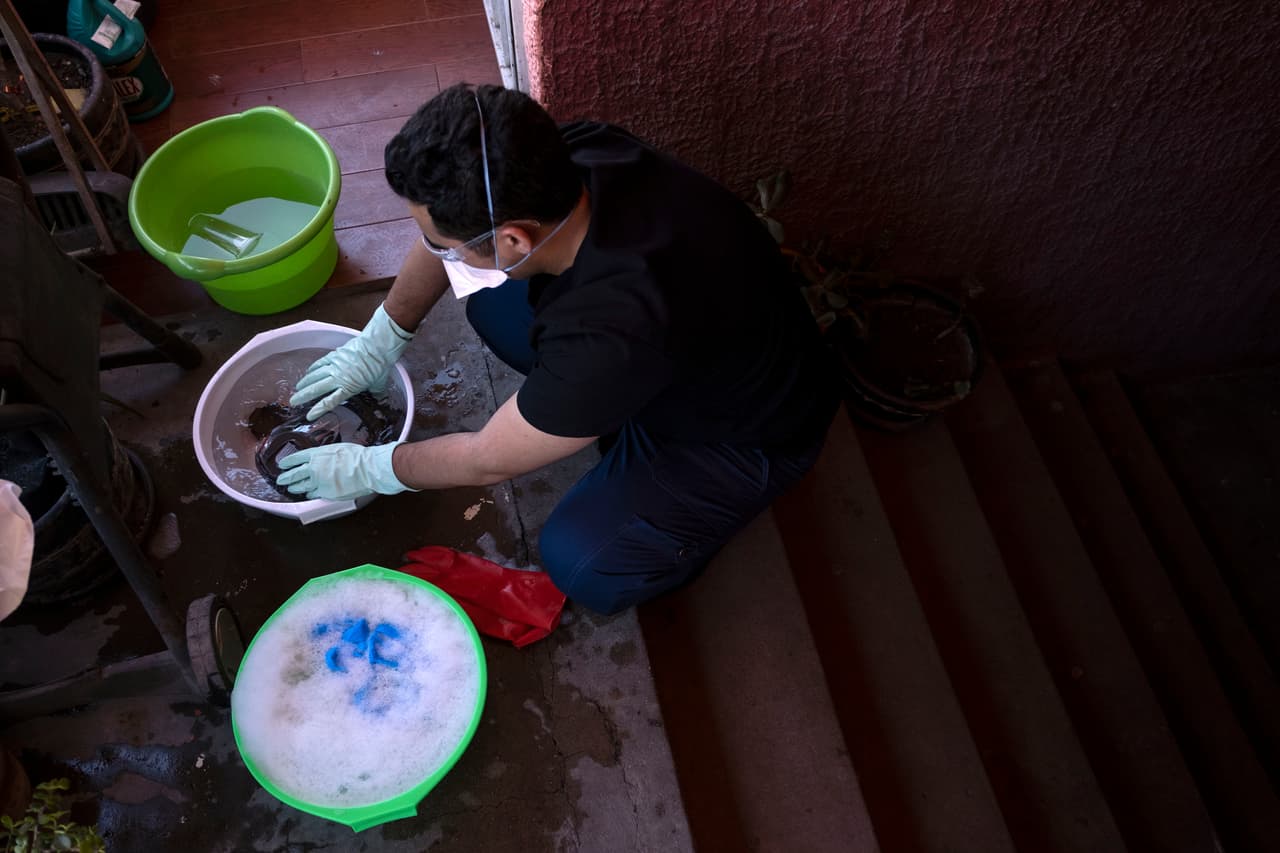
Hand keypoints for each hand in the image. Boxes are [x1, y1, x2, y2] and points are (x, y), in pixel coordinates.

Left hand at [275, 441, 409, 500]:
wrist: (368, 468)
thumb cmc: (358, 457)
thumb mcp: (338, 448)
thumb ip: (326, 455)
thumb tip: (323, 459)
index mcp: (317, 454)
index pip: (296, 458)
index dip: (287, 462)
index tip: (282, 465)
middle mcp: (314, 467)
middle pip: (293, 474)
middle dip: (285, 477)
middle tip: (281, 479)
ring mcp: (318, 481)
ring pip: (301, 486)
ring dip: (295, 487)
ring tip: (292, 488)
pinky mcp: (325, 493)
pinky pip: (313, 495)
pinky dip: (310, 494)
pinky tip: (309, 494)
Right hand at [289, 304, 413, 420]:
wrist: (377, 345)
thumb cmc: (380, 365)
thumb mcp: (379, 384)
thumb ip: (376, 393)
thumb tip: (379, 399)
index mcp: (348, 387)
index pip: (329, 402)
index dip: (318, 410)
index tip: (309, 416)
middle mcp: (338, 377)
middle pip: (316, 389)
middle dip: (303, 396)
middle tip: (293, 402)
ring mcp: (334, 365)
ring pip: (315, 376)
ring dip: (305, 382)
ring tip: (297, 388)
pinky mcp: (335, 355)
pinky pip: (320, 363)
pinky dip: (313, 368)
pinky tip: (308, 372)